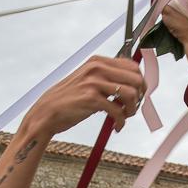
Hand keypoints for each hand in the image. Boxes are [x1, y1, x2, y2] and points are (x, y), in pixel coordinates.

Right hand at [23, 56, 144, 136]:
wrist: (48, 112)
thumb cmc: (70, 99)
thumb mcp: (89, 80)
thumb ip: (108, 78)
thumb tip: (134, 85)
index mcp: (98, 61)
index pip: (132, 66)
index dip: (140, 83)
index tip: (138, 96)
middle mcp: (97, 68)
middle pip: (136, 79)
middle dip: (139, 96)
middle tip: (132, 108)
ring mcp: (94, 82)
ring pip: (130, 94)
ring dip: (132, 110)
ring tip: (124, 117)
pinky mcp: (91, 99)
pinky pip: (118, 111)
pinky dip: (121, 121)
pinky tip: (116, 126)